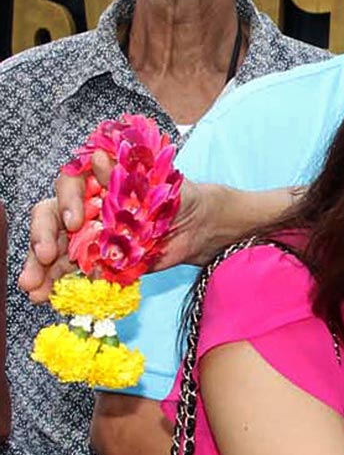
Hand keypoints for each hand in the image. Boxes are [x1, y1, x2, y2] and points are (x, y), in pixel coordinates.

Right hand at [18, 154, 221, 302]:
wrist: (199, 227)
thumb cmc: (179, 197)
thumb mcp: (157, 183)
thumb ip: (126, 176)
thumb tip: (97, 158)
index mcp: (97, 182)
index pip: (69, 186)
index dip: (66, 202)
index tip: (74, 222)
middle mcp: (85, 208)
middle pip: (52, 219)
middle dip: (42, 238)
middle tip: (43, 257)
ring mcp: (88, 236)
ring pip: (54, 249)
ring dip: (39, 268)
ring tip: (33, 288)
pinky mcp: (96, 260)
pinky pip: (71, 271)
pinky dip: (58, 284)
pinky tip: (46, 296)